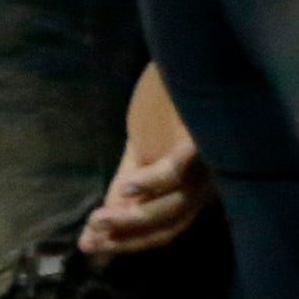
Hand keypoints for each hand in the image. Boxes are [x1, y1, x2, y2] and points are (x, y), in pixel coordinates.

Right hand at [80, 66, 213, 258]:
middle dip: (128, 237)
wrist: (187, 52)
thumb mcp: (142, 146)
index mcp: (192, 183)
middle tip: (90, 240)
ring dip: (134, 218)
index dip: (127, 242)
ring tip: (99, 220)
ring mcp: (210, 160)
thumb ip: (129, 181)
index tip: (88, 247)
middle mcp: (207, 178)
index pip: (165, 227)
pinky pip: (179, 170)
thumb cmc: (169, 98)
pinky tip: (125, 189)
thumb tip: (103, 219)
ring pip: (176, 205)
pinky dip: (151, 183)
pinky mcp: (205, 138)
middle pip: (171, 223)